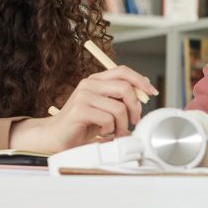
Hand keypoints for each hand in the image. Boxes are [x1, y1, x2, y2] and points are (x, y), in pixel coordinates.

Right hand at [13, 65, 156, 151]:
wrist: (54, 137)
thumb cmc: (81, 125)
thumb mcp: (104, 109)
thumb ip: (119, 100)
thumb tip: (143, 93)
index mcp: (96, 80)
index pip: (123, 71)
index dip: (140, 80)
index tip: (152, 93)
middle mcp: (89, 84)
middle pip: (125, 87)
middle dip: (135, 107)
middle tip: (134, 121)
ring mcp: (83, 95)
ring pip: (118, 107)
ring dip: (122, 124)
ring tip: (116, 132)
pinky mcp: (79, 110)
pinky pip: (108, 119)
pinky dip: (109, 130)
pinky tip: (101, 133)